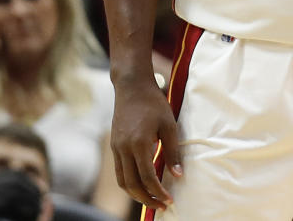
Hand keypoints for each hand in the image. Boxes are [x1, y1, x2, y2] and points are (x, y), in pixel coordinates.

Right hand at [110, 76, 180, 210]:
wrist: (132, 87)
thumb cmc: (154, 104)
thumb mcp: (169, 125)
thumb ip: (173, 151)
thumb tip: (178, 175)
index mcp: (138, 144)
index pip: (147, 177)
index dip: (158, 191)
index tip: (169, 199)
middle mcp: (123, 149)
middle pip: (131, 184)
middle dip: (146, 199)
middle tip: (161, 205)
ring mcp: (116, 148)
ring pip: (122, 181)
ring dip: (136, 194)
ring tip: (152, 199)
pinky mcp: (114, 145)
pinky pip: (119, 171)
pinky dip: (129, 182)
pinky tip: (142, 183)